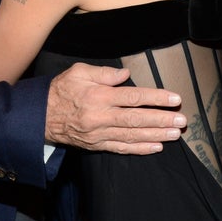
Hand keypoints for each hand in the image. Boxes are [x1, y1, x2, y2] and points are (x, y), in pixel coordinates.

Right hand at [46, 62, 186, 154]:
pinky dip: (140, 149)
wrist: (39, 117)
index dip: (156, 98)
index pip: (133, 97)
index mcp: (98, 95)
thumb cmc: (61, 90)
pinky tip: (156, 147)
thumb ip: (104, 72)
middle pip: (136, 119)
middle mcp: (100, 116)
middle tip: (182, 120)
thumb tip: (126, 74)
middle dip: (161, 120)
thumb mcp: (78, 71)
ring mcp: (99, 133)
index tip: (174, 99)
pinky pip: (121, 148)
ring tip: (175, 134)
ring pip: (132, 135)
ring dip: (156, 135)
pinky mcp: (96, 145)